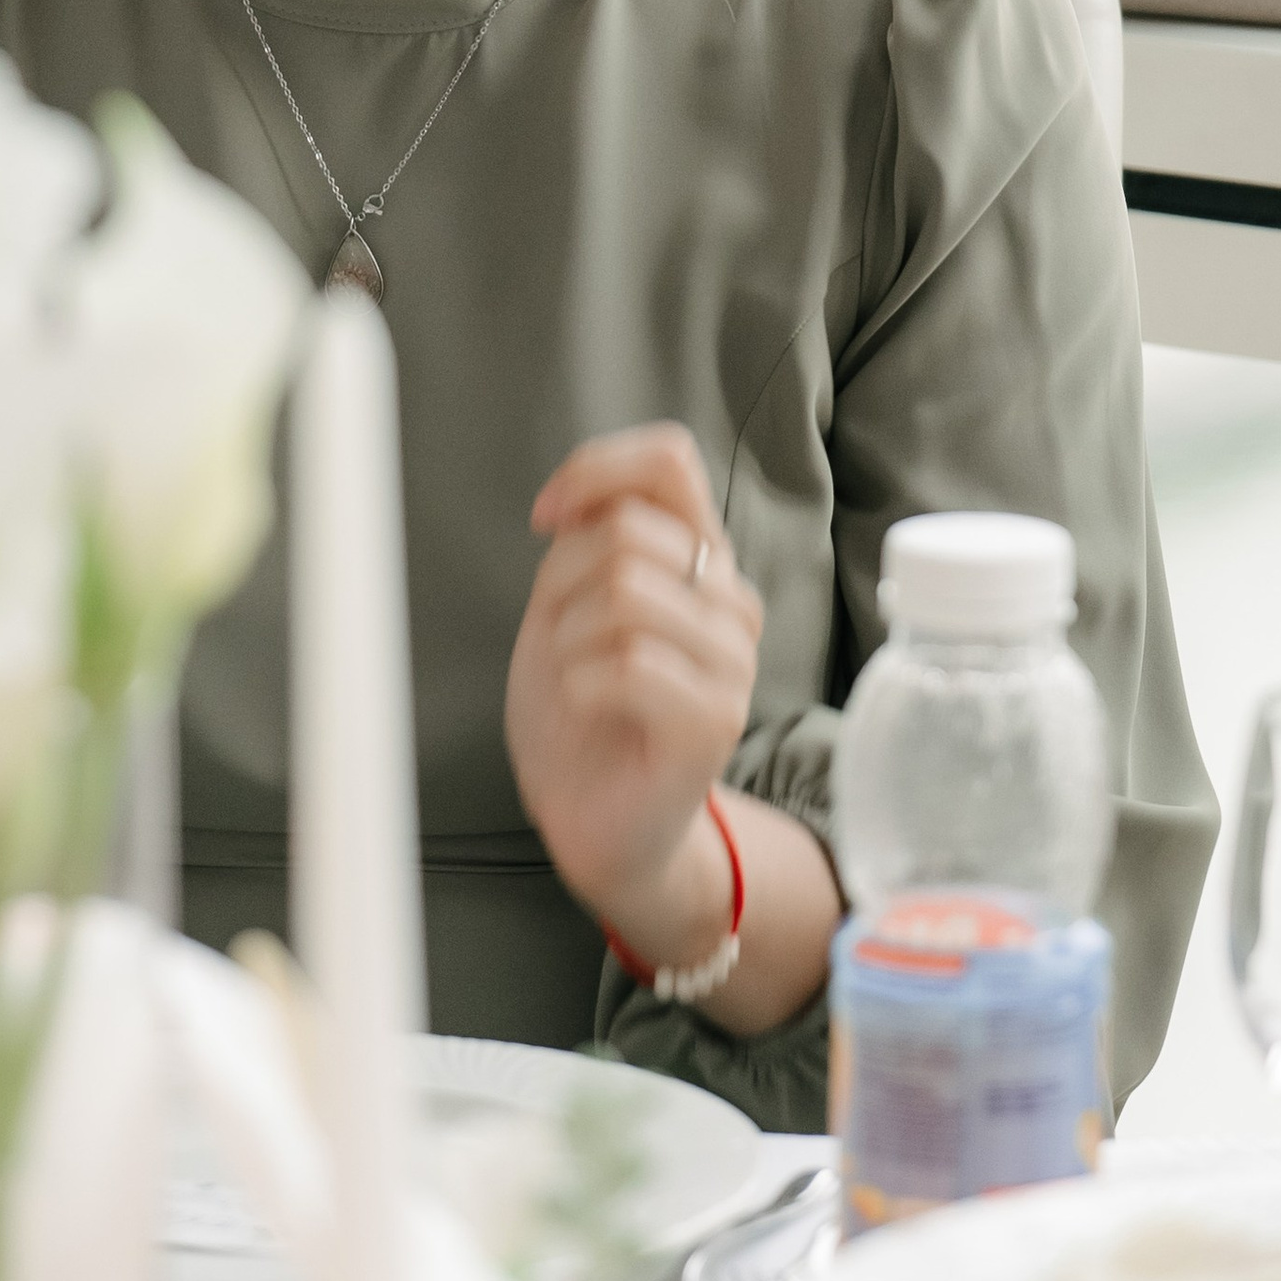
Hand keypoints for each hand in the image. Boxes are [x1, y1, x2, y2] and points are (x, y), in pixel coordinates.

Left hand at [505, 423, 762, 973]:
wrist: (596, 819)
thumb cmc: (581, 710)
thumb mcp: (567, 603)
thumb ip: (586, 541)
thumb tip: (576, 499)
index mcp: (699, 557)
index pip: (668, 461)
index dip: (594, 471)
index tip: (546, 520)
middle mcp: (729, 600)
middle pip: (626, 533)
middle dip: (560, 583)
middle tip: (559, 639)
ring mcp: (734, 660)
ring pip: (625, 594)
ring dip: (567, 638)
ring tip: (577, 678)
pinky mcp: (717, 718)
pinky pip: (626, 664)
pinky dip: (578, 684)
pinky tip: (588, 708)